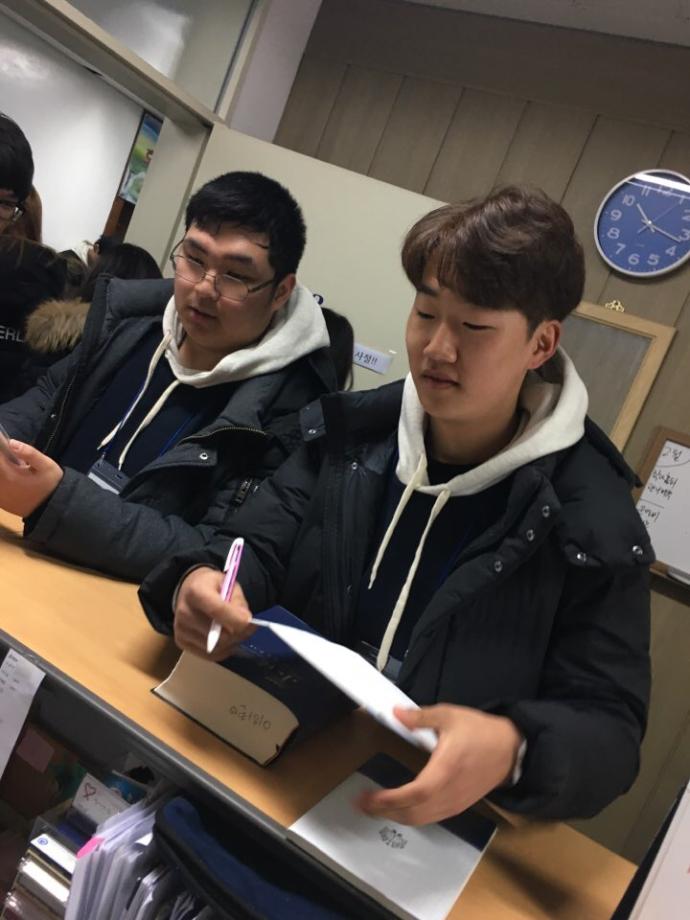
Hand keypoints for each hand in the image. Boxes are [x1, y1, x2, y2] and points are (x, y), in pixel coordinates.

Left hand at [0, 440, 62, 516]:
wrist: (52, 509)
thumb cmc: (50, 485)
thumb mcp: (46, 465)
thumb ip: (29, 453)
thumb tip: (11, 442)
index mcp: (8, 473)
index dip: (1, 448)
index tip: (5, 444)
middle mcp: (0, 485)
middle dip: (4, 461)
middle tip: (17, 463)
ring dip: (4, 469)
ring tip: (14, 470)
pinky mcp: (0, 502)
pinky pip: (0, 488)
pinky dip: (4, 481)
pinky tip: (13, 480)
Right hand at [174, 566, 255, 661]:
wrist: (188, 591)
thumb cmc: (211, 587)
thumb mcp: (228, 584)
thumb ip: (238, 602)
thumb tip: (246, 622)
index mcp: (195, 591)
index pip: (217, 610)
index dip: (236, 619)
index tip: (249, 621)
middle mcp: (185, 612)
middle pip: (218, 633)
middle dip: (238, 632)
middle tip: (248, 626)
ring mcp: (181, 629)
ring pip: (217, 647)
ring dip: (233, 642)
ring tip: (237, 630)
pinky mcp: (181, 642)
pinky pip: (210, 655)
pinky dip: (224, 650)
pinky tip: (228, 639)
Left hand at [357, 705, 523, 824]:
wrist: (510, 749)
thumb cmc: (479, 731)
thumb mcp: (449, 716)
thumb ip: (420, 717)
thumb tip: (395, 713)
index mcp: (445, 770)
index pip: (413, 793)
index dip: (389, 800)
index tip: (368, 797)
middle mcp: (449, 792)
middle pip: (413, 813)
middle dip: (384, 811)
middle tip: (362, 803)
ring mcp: (455, 803)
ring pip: (421, 819)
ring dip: (396, 816)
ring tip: (375, 807)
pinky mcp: (459, 806)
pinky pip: (431, 818)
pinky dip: (412, 816)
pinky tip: (400, 808)